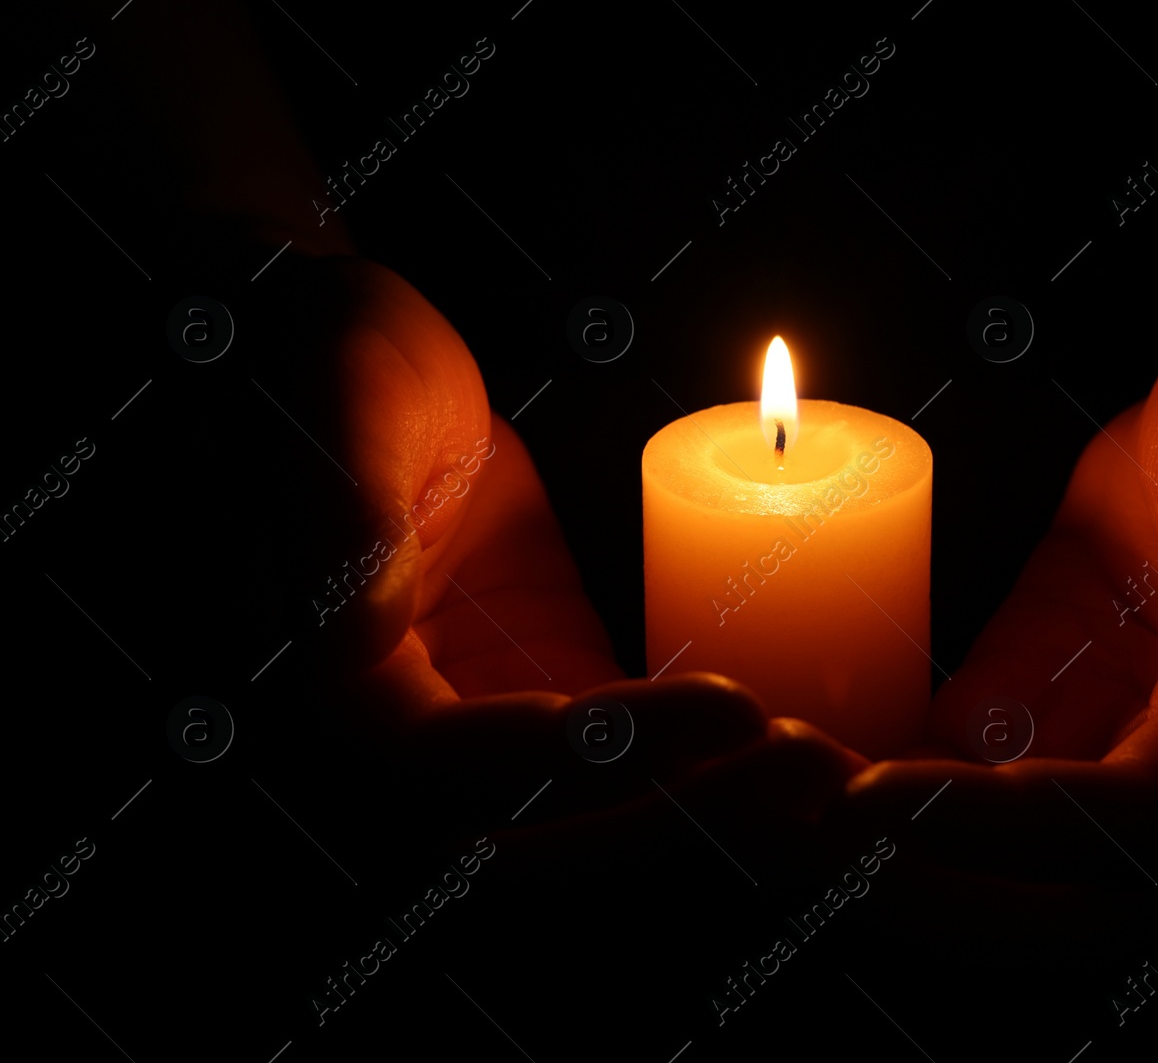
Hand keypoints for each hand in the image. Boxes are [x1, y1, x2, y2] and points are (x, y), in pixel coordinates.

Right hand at [250, 255, 866, 860]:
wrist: (351, 349)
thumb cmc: (328, 362)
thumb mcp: (340, 415)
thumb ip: (347, 519)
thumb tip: (344, 631)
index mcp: (354, 694)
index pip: (478, 758)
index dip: (604, 747)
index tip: (727, 704)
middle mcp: (427, 732)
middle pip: (562, 811)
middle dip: (687, 799)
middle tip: (808, 757)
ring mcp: (499, 711)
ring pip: (613, 791)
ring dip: (715, 790)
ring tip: (826, 756)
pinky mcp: (552, 680)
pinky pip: (639, 734)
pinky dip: (710, 745)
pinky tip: (804, 726)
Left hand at [836, 294, 1157, 938]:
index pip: (1126, 830)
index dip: (995, 831)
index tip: (866, 799)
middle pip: (1040, 875)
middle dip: (902, 861)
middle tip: (777, 809)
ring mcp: (1118, 728)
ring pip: (988, 825)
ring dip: (871, 818)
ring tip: (753, 768)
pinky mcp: (1063, 685)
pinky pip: (966, 746)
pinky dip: (878, 753)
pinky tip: (786, 729)